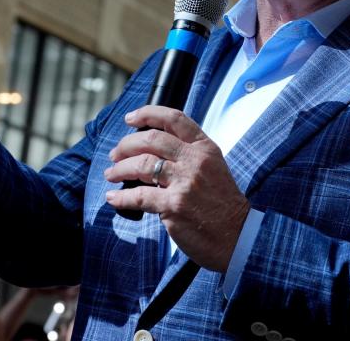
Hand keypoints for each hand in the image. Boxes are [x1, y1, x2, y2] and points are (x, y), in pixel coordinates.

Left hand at [104, 106, 250, 271]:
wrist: (237, 235)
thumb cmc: (223, 204)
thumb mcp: (213, 168)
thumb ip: (188, 156)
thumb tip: (153, 152)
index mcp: (205, 148)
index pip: (174, 119)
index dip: (148, 114)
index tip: (131, 118)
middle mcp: (194, 161)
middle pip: (151, 139)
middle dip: (126, 144)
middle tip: (116, 153)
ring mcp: (184, 182)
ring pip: (142, 164)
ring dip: (120, 168)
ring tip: (111, 173)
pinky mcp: (173, 206)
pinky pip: (138, 196)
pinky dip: (121, 197)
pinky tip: (114, 197)